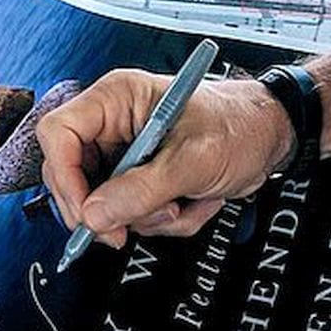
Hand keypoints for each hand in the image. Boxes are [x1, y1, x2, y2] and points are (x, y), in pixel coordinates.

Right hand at [38, 72, 293, 248]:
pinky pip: (130, 214)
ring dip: (146, 217)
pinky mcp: (138, 179)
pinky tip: (192, 203)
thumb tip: (94, 216)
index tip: (86, 213)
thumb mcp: (194, 160)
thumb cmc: (240, 126)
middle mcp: (112, 124)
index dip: (63, 176)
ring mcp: (124, 154)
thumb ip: (143, 189)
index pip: (59, 134)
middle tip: (127, 232)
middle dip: (107, 209)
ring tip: (185, 203)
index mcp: (117, 98)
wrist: (271, 137)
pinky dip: (161, 221)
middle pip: (70, 176)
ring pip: (102, 204)